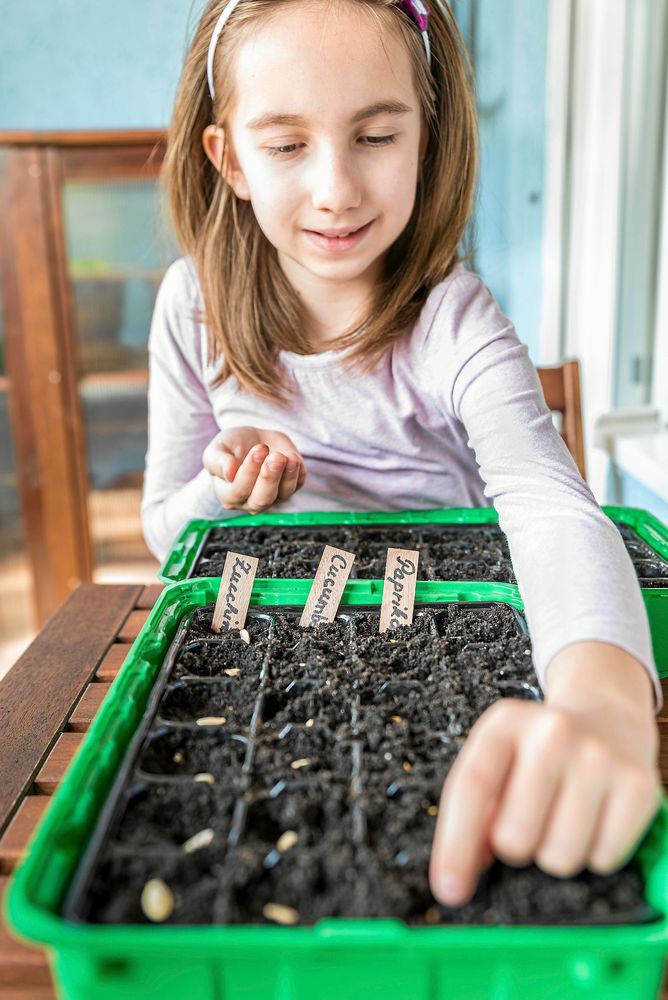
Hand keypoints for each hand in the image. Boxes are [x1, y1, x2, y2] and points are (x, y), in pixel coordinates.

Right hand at [203, 426, 306, 514]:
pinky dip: (297, 471)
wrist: (253, 439)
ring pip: (283, 494)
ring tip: (285, 455)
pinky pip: (297, 484)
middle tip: (276, 457)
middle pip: (262, 499)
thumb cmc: (231, 446)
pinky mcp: (291, 487)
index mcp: (229, 495)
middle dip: (270, 478)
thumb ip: (217, 461)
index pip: (240, 490)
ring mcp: (273, 497)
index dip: (250, 470)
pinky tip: (292, 456)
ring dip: (287, 474)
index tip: (259, 449)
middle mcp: (251, 502)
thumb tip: (229, 473)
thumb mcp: (217, 448)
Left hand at [429, 643, 660, 906]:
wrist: (607, 718)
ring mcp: (599, 757)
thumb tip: (458, 876)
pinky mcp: (638, 785)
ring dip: (555, 853)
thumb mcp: (498, 760)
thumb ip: (473, 812)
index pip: (471, 788)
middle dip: (515, 846)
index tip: (449, 890)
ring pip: (560, 858)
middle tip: (529, 821)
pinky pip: (603, 859)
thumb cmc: (540, 752)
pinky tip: (594, 819)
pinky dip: (595, 853)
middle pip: (514, 837)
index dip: (455, 845)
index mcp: (505, 723)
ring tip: (561, 818)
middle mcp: (552, 733)